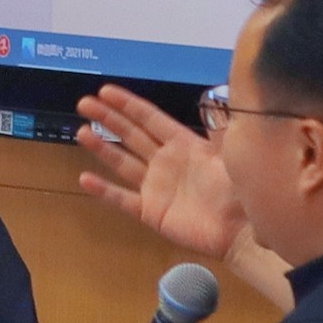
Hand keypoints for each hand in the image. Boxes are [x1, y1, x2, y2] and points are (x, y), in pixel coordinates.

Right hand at [75, 83, 250, 261]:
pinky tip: (85, 179)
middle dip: (108, 118)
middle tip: (84, 103)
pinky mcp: (150, 212)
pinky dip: (104, 190)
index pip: (150, 118)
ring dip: (102, 148)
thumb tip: (213, 97)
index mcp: (184, 144)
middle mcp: (165, 161)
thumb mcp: (231, 154)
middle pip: (131, 135)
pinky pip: (122, 199)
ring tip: (82, 132)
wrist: (241, 231)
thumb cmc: (239, 190)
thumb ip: (218, 127)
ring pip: (122, 162)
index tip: (105, 91)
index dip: (128, 105)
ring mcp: (156, 187)